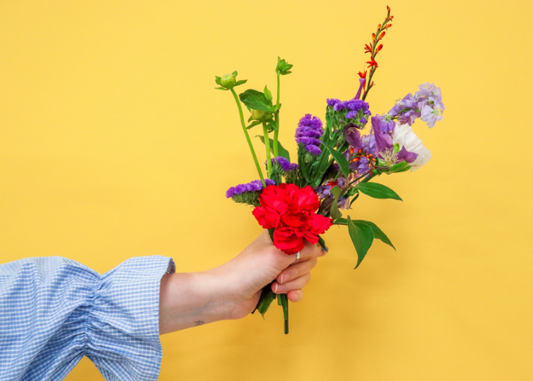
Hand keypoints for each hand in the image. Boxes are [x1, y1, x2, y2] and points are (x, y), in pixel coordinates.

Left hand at [159, 231, 325, 333]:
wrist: (229, 295)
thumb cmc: (249, 270)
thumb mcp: (278, 254)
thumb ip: (302, 249)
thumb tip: (321, 248)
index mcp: (280, 237)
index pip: (306, 238)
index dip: (308, 249)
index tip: (300, 256)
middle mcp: (282, 251)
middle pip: (308, 259)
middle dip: (297, 270)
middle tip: (279, 275)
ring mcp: (280, 269)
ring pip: (304, 275)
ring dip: (292, 284)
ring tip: (275, 286)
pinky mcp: (279, 286)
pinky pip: (298, 289)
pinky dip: (294, 293)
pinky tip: (287, 297)